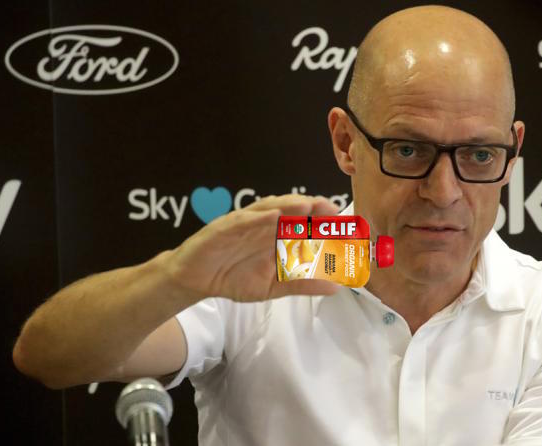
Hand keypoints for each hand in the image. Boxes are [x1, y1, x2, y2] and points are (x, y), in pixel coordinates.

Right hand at [160, 194, 341, 301]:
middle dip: (312, 209)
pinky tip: (272, 216)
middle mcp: (265, 225)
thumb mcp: (273, 285)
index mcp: (278, 236)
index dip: (324, 224)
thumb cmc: (234, 277)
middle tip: (331, 209)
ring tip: (307, 205)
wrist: (195, 280)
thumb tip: (336, 287)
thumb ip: (301, 283)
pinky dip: (257, 217)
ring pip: (269, 210)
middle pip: (291, 212)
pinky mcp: (223, 228)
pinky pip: (242, 220)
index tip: (346, 227)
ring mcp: (244, 223)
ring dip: (288, 205)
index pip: (305, 226)